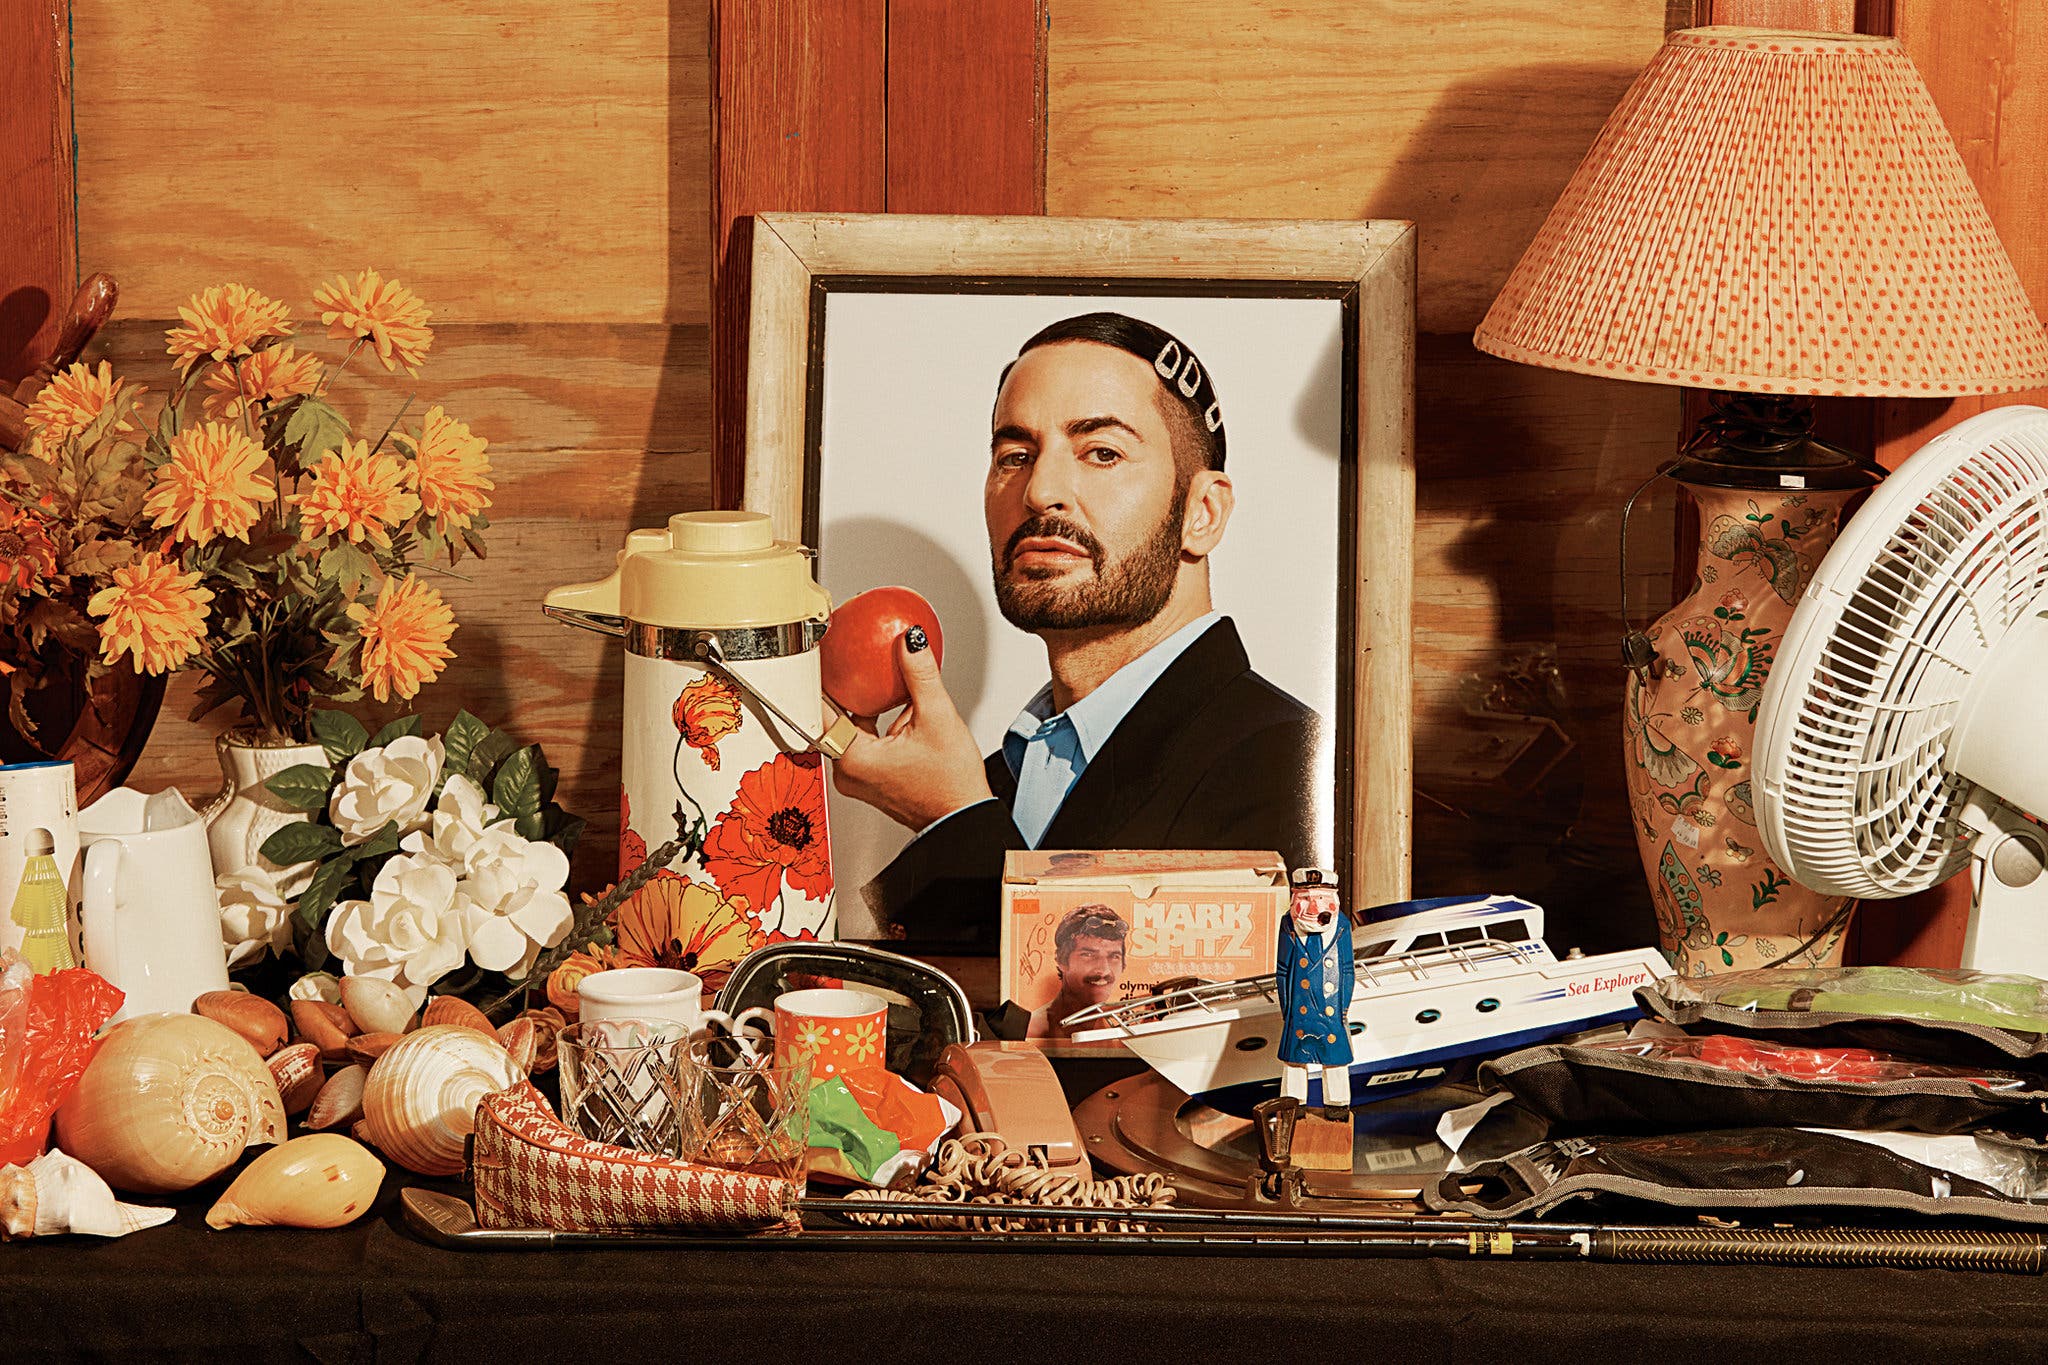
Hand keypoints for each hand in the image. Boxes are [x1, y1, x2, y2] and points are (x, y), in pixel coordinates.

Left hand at [830, 629, 992, 829]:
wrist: (962, 818)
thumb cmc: (950, 785)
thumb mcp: (938, 718)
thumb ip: (920, 674)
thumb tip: (910, 643)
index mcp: (852, 759)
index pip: (821, 708)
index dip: (821, 677)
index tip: (822, 654)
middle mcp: (848, 772)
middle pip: (834, 717)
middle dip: (845, 687)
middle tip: (848, 656)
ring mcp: (858, 778)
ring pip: (849, 728)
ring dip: (862, 704)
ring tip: (874, 676)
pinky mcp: (870, 779)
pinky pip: (862, 740)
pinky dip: (872, 721)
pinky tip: (890, 704)